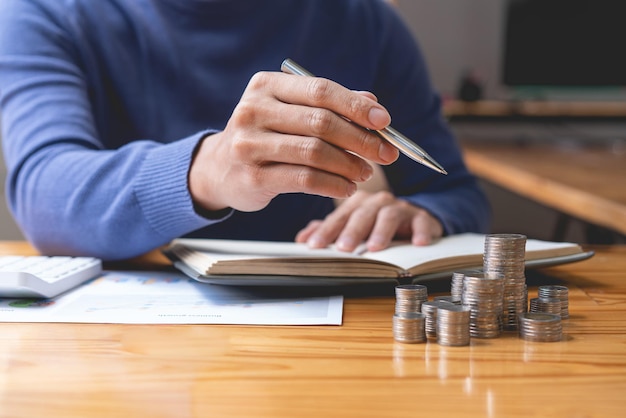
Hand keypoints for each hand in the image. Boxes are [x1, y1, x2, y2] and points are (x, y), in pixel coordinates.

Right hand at [188, 71, 398, 212]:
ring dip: (349, 165)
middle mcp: (253, 110)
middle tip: (386, 153)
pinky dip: (333, 184)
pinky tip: (347, 188)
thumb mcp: (290, 112)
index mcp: (266, 86)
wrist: (219, 168)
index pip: (320, 90)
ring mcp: (249, 145)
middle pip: (321, 122)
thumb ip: (328, 105)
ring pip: (315, 153)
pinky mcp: (253, 176)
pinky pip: (305, 180)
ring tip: (365, 172)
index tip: (384, 121)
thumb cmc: (265, 135)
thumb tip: (373, 105)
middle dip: (361, 139)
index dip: (356, 106)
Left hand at [295, 190, 443, 251]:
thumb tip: (302, 239)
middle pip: (362, 215)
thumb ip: (328, 230)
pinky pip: (422, 222)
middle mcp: (376, 202)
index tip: (314, 246)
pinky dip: (421, 231)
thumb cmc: (377, 223)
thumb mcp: (351, 226)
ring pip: (389, 216)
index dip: (326, 231)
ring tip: (375, 247)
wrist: (414, 219)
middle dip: (352, 232)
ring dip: (381, 232)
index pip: (338, 217)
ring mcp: (400, 208)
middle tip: (344, 248)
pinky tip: (418, 243)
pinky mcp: (422, 217)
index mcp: (356, 203)